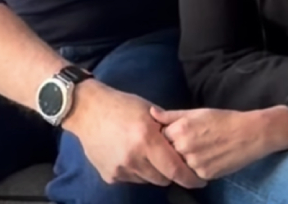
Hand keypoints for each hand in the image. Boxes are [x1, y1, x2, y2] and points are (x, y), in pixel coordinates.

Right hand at [61, 81, 205, 188]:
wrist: (87, 110)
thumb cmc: (122, 105)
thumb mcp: (149, 110)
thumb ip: (168, 128)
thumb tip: (185, 143)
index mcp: (147, 140)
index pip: (175, 169)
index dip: (190, 178)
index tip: (200, 180)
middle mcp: (134, 158)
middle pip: (163, 178)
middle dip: (170, 172)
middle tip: (170, 159)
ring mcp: (120, 169)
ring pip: (147, 180)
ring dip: (152, 171)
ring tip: (147, 153)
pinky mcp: (110, 175)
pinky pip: (131, 178)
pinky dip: (136, 171)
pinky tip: (130, 154)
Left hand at [150, 106, 278, 180]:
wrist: (250, 133)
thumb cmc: (224, 119)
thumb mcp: (197, 112)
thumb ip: (171, 115)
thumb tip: (151, 114)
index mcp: (179, 129)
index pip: (160, 139)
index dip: (168, 138)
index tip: (176, 136)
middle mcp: (183, 147)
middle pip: (168, 154)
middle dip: (175, 151)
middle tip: (192, 145)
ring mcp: (193, 163)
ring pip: (179, 167)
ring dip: (185, 162)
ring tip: (202, 152)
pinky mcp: (204, 174)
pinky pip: (192, 175)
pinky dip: (197, 169)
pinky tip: (209, 159)